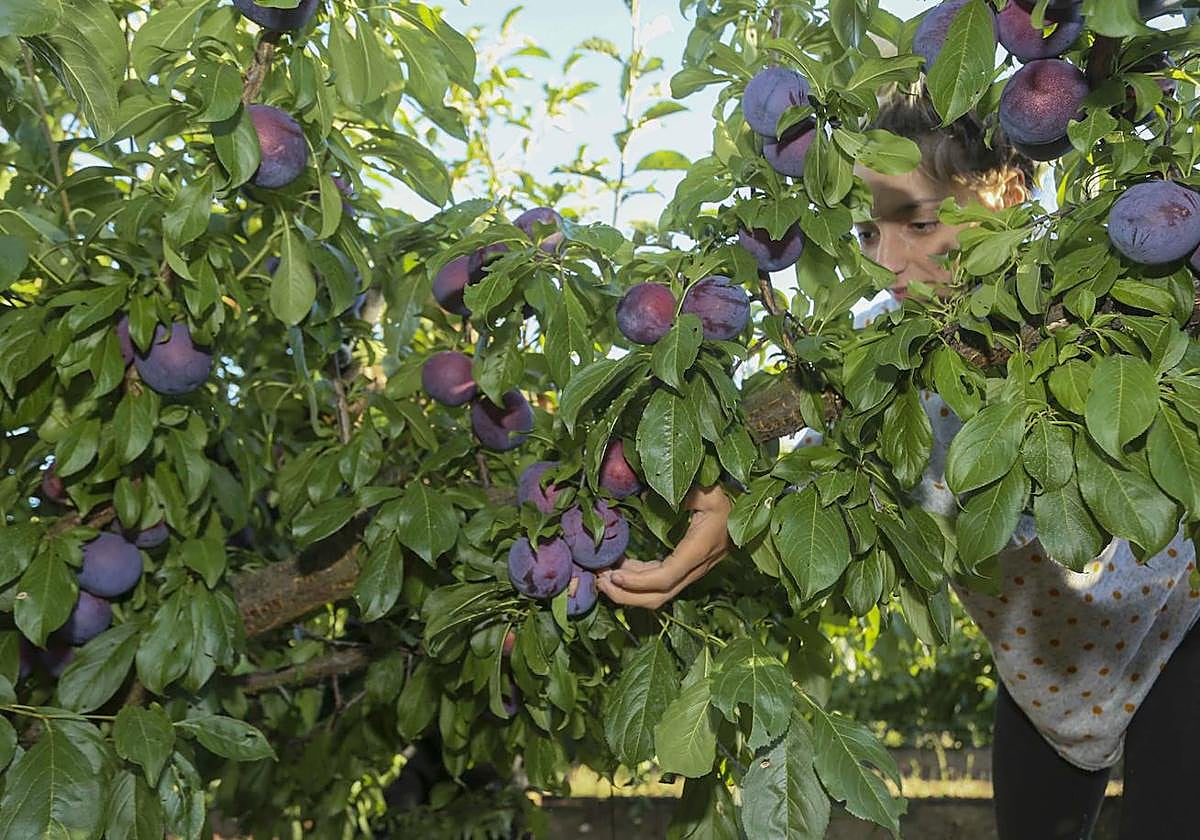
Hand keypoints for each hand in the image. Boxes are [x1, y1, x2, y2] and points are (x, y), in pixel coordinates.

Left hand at [596, 484, 732, 608]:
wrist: (748, 513)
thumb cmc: (727, 499)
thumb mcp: (708, 491)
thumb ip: (683, 494)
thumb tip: (648, 494)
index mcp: (698, 551)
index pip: (665, 578)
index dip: (638, 582)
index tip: (614, 574)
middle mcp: (694, 567)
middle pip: (659, 596)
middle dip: (627, 596)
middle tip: (599, 581)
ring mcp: (690, 571)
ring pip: (658, 594)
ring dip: (629, 591)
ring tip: (603, 576)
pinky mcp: (685, 568)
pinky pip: (659, 583)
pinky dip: (637, 580)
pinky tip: (620, 568)